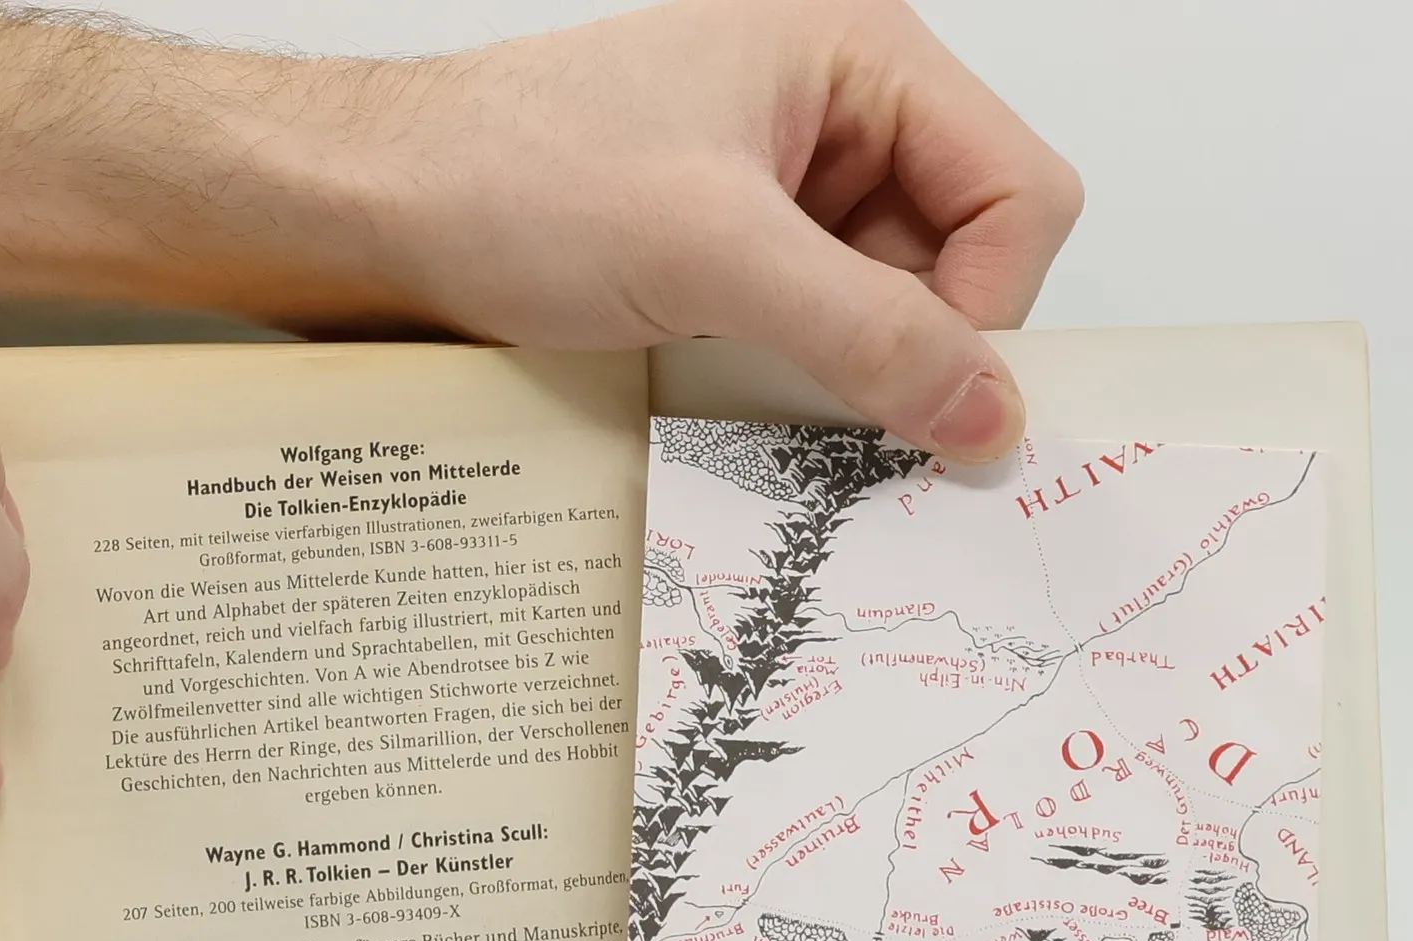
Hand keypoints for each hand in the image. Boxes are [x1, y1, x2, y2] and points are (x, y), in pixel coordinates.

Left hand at [343, 0, 1082, 458]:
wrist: (393, 212)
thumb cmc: (518, 177)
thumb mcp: (711, 253)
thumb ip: (865, 331)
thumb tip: (986, 411)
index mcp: (864, 58)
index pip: (1018, 193)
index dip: (987, 304)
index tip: (925, 391)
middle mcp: (845, 117)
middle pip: (967, 260)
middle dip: (909, 343)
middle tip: (825, 391)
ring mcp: (797, 192)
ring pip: (895, 313)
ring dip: (844, 371)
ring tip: (749, 370)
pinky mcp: (750, 257)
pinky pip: (823, 338)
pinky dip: (797, 380)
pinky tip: (731, 381)